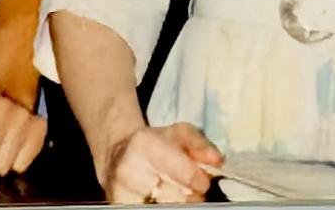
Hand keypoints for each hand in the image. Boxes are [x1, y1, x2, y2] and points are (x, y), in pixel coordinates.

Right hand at [102, 124, 220, 204]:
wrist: (117, 154)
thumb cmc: (153, 144)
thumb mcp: (179, 133)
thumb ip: (200, 144)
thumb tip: (217, 161)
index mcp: (144, 145)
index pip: (187, 176)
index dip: (199, 180)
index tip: (200, 180)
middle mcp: (128, 171)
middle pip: (177, 198)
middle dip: (188, 194)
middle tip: (184, 186)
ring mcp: (119, 194)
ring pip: (165, 207)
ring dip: (175, 202)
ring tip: (169, 191)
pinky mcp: (118, 205)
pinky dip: (160, 205)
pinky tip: (158, 198)